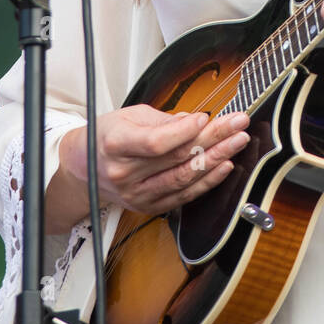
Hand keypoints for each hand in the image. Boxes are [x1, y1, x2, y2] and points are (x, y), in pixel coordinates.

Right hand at [57, 104, 249, 216]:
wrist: (85, 167)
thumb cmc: (109, 135)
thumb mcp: (130, 116)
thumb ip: (163, 121)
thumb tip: (196, 122)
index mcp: (116, 145)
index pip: (155, 142)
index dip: (183, 132)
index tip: (205, 118)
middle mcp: (125, 174)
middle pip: (176, 159)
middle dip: (213, 139)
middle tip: (238, 124)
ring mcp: (136, 194)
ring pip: (184, 179)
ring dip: (217, 159)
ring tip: (238, 142)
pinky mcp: (148, 207)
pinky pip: (183, 196)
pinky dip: (207, 181)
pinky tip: (225, 166)